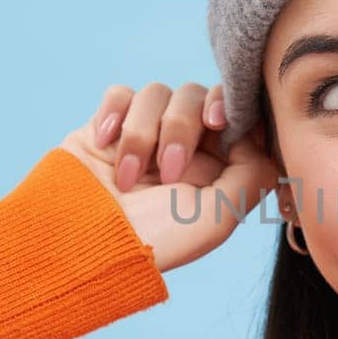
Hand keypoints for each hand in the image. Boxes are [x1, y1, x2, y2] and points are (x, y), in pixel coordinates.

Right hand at [57, 82, 282, 273]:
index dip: (229, 106)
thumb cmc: (155, 239)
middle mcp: (183, 146)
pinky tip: (104, 145)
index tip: (218, 122)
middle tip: (168, 171)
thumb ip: (252, 173)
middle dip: (181, 128)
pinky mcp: (108, 127)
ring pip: (157, 93)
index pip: (233, 112)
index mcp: (215, 165)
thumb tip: (253, 136)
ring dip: (142, 134)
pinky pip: (120, 94)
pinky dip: (114, 115)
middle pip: (195, 96)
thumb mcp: (219, 216)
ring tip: (127, 178)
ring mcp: (144, 134)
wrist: (84, 245)